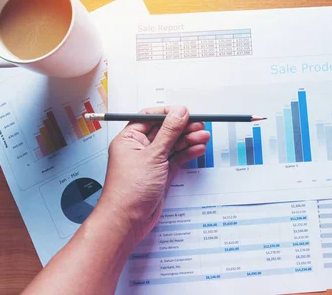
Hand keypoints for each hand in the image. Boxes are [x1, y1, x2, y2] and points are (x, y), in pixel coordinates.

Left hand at [99, 106, 209, 245]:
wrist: (128, 220)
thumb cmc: (129, 190)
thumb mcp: (152, 155)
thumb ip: (169, 132)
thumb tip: (179, 112)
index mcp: (130, 138)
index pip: (150, 117)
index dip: (169, 113)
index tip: (185, 112)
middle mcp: (139, 148)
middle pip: (165, 130)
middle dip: (183, 127)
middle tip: (199, 125)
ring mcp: (151, 161)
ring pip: (173, 144)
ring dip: (188, 140)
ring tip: (203, 137)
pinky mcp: (161, 173)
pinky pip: (176, 158)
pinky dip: (187, 153)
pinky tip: (198, 148)